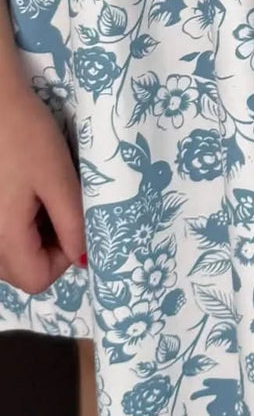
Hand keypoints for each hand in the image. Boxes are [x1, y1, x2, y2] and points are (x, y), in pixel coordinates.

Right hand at [0, 62, 85, 294]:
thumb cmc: (24, 135)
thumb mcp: (58, 178)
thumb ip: (72, 223)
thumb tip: (84, 259)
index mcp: (2, 237)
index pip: (37, 280)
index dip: (65, 257)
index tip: (74, 220)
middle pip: (21, 270)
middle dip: (49, 246)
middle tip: (59, 203)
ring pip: (10, 253)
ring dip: (33, 234)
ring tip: (42, 192)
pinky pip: (1, 234)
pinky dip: (17, 221)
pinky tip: (24, 188)